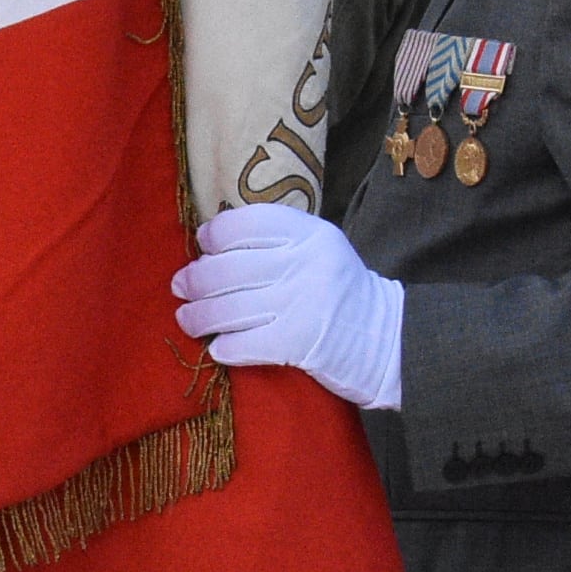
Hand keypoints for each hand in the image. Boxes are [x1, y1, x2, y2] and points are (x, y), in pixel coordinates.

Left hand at [169, 202, 406, 410]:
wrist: (388, 338)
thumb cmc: (341, 293)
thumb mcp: (319, 250)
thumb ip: (275, 241)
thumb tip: (208, 249)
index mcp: (310, 233)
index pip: (244, 223)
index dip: (213, 235)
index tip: (203, 247)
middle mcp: (304, 263)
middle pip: (225, 268)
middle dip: (194, 280)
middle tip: (182, 288)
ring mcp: (301, 303)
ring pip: (226, 309)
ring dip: (197, 317)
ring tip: (188, 319)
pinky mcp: (297, 343)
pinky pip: (241, 345)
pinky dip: (223, 348)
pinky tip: (219, 348)